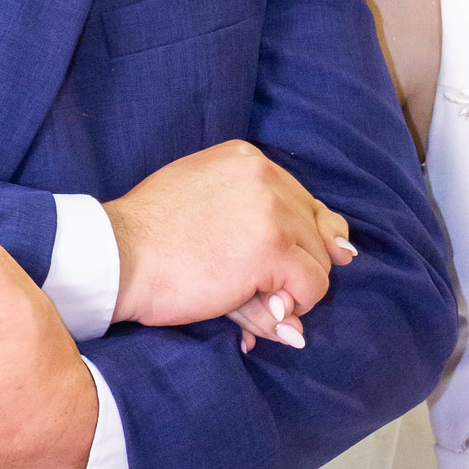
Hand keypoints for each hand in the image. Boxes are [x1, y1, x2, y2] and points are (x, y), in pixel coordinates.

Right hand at [105, 141, 356, 347]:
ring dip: (293, 291)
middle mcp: (264, 175)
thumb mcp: (208, 205)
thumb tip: (348, 256)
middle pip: (316, 232)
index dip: (302, 239)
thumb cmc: (152, 236)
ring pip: (320, 262)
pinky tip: (259, 310)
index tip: (287, 262)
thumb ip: (267, 219)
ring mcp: (271, 211)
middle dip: (295, 268)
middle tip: (260, 291)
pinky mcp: (272, 249)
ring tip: (252, 300)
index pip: (303, 201)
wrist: (120, 256)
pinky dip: (293, 308)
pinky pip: (312, 288)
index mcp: (245, 158)